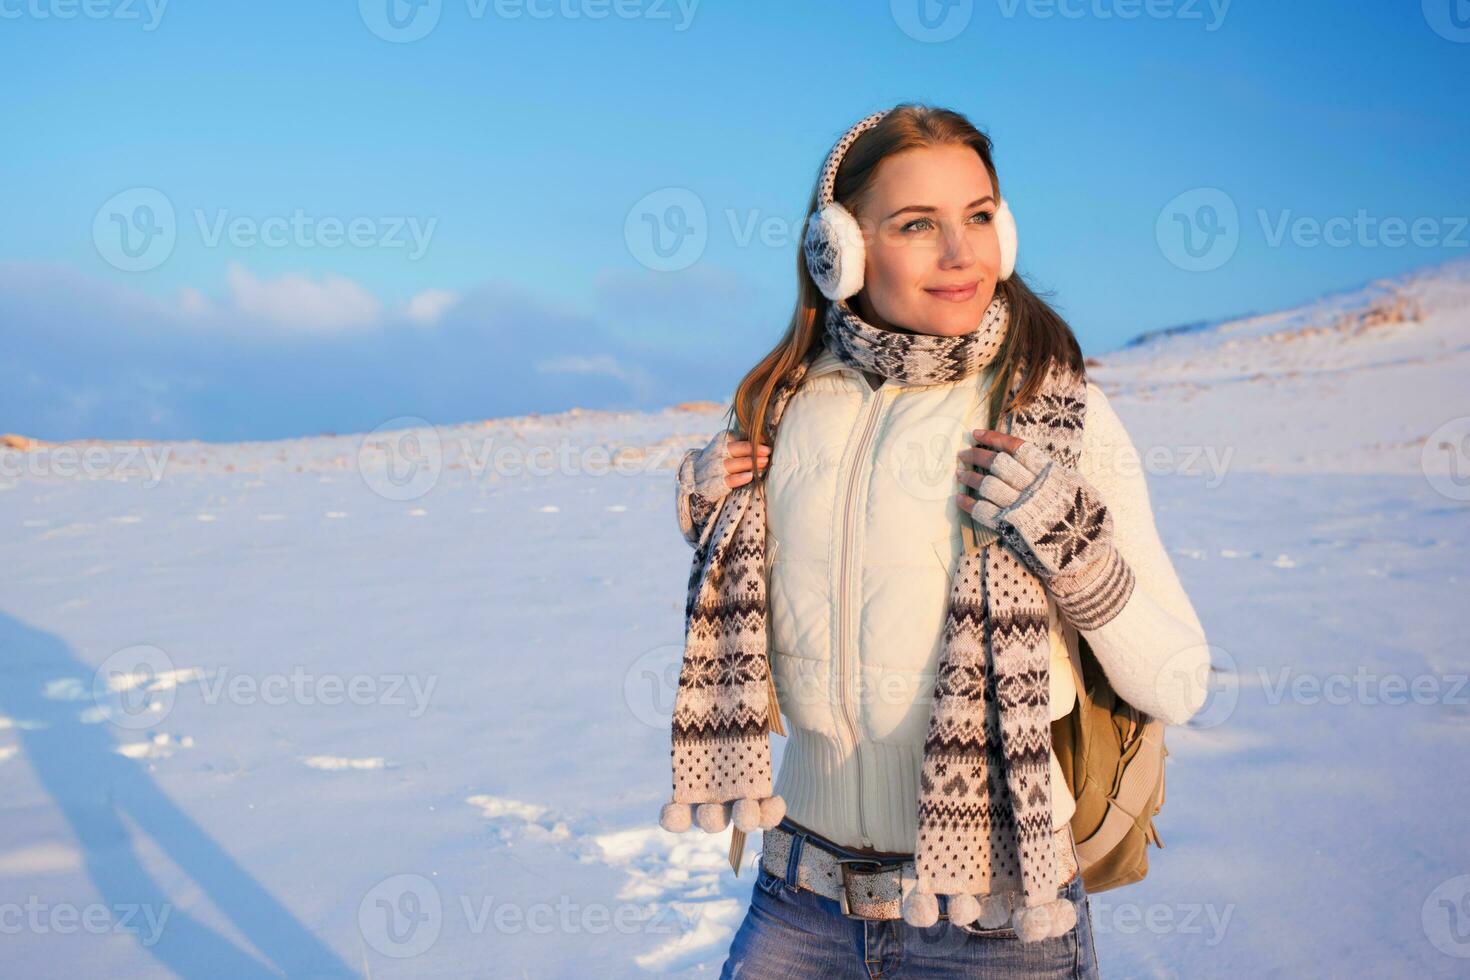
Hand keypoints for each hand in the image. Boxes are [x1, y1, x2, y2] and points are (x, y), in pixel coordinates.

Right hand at [683, 430, 770, 499]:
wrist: (695, 480)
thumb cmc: (722, 462)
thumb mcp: (731, 450)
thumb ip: (746, 443)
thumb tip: (766, 439)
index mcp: (719, 442)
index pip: (734, 437)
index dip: (751, 439)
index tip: (767, 442)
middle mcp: (712, 454)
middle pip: (731, 449)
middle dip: (751, 449)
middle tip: (768, 451)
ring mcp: (708, 470)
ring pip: (728, 464)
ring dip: (747, 463)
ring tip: (764, 463)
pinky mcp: (708, 486)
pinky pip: (723, 481)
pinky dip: (737, 478)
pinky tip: (750, 476)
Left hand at [954, 428, 1114, 584]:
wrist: (1086, 552)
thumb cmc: (1085, 517)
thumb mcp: (1076, 486)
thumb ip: (1053, 473)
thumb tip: (1033, 460)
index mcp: (1049, 473)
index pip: (1016, 448)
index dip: (994, 439)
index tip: (977, 434)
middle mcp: (1032, 487)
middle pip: (996, 464)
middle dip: (976, 456)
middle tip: (963, 454)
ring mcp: (1020, 508)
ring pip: (986, 486)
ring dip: (969, 478)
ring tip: (959, 474)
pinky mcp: (1010, 528)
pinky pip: (982, 512)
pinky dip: (968, 504)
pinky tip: (959, 499)